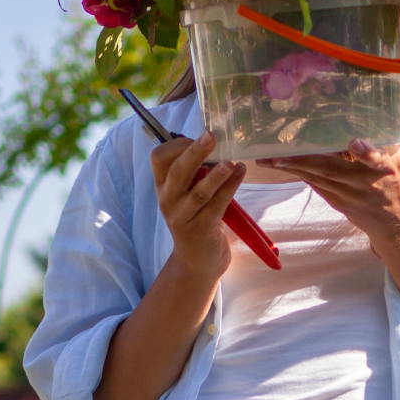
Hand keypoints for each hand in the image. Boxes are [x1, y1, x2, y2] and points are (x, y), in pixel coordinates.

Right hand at [150, 132, 247, 279]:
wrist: (196, 262)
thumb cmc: (196, 220)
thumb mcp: (188, 195)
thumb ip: (194, 172)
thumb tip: (212, 141)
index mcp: (163, 187)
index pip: (159, 159)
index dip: (178, 145)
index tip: (200, 139)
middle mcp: (169, 201)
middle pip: (178, 172)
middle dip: (194, 153)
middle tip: (211, 137)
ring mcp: (184, 217)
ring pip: (199, 192)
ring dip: (216, 176)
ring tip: (230, 162)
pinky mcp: (202, 230)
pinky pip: (217, 206)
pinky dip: (230, 188)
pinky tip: (240, 173)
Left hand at [259, 77, 399, 248]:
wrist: (398, 223)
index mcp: (386, 168)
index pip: (376, 160)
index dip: (366, 152)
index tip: (354, 143)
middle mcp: (365, 183)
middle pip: (333, 170)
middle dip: (305, 162)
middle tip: (278, 154)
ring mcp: (349, 195)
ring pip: (317, 179)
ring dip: (292, 169)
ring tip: (267, 159)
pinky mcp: (337, 202)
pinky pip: (314, 185)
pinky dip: (297, 174)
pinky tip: (277, 165)